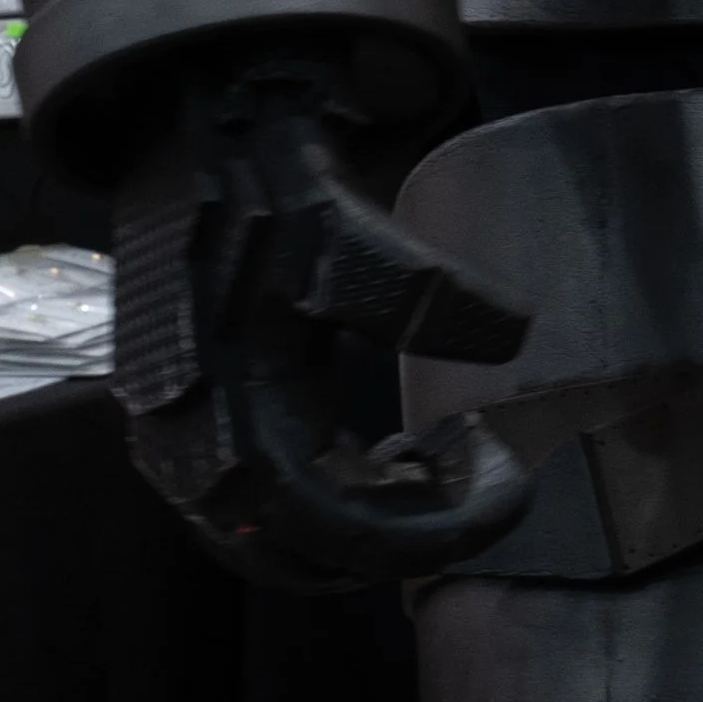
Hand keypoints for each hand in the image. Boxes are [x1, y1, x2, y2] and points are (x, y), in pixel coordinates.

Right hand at [114, 54, 530, 589]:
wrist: (200, 142)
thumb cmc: (271, 189)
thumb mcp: (356, 238)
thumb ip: (430, 296)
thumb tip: (513, 336)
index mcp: (233, 423)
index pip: (343, 535)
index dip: (441, 530)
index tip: (509, 483)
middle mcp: (198, 455)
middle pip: (311, 559)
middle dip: (410, 536)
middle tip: (479, 471)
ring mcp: (189, 448)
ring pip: (284, 545)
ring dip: (371, 527)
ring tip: (439, 465)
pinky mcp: (200, 428)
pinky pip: (269, 509)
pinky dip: (337, 503)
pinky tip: (388, 456)